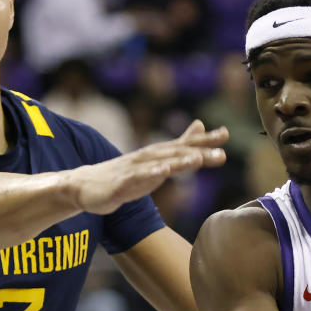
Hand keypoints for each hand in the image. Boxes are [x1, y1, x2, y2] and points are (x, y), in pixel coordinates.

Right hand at [72, 120, 227, 214]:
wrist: (84, 186)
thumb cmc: (124, 173)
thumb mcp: (156, 158)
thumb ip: (180, 143)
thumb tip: (201, 125)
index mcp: (157, 154)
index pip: (184, 145)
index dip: (205, 140)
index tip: (226, 134)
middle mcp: (147, 158)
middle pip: (176, 153)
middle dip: (198, 152)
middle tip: (222, 153)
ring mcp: (134, 170)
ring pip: (159, 164)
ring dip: (178, 162)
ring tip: (197, 160)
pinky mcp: (120, 184)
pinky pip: (136, 179)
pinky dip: (149, 175)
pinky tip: (161, 173)